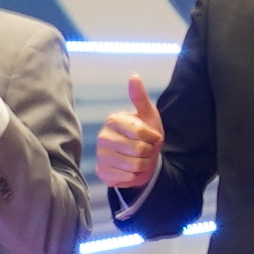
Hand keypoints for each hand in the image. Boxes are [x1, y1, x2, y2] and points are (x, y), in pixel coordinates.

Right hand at [91, 74, 163, 195]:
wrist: (142, 159)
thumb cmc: (146, 135)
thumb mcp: (148, 116)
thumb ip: (140, 98)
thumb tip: (134, 75)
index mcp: (113, 120)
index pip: (139, 131)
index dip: (152, 137)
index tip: (152, 137)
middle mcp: (103, 136)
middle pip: (137, 149)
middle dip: (149, 152)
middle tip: (147, 150)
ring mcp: (101, 155)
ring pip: (132, 165)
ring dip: (143, 165)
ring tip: (141, 160)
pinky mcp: (102, 172)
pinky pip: (125, 177)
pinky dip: (134, 176)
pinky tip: (132, 170)